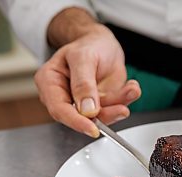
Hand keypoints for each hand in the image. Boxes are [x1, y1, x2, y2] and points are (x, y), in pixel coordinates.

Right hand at [34, 22, 140, 137]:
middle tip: (121, 108)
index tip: (92, 128)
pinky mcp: (101, 105)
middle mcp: (65, 97)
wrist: (103, 43)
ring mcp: (84, 104)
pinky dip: (125, 100)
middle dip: (105, 114)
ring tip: (130, 89)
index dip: (76, 121)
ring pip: (101, 116)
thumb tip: (86, 109)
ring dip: (118, 104)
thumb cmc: (88, 45)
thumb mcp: (83, 57)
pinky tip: (131, 88)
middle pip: (82, 118)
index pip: (59, 109)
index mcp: (50, 83)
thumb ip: (83, 83)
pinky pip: (114, 109)